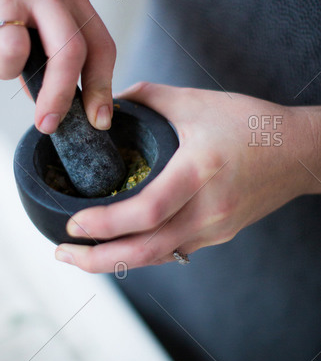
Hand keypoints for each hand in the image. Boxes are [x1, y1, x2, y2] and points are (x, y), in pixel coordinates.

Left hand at [55, 83, 315, 271]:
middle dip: (98, 260)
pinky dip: (142, 252)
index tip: (71, 223)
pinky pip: (173, 250)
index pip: (145, 211)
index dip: (104, 223)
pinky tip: (120, 245)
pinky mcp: (218, 235)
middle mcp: (207, 209)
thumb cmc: (250, 123)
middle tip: (62, 254)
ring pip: (157, 258)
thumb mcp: (195, 102)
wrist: (299, 153)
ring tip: (81, 254)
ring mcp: (214, 228)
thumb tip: (106, 105)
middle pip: (145, 251)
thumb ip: (146, 99)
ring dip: (116, 261)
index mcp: (199, 171)